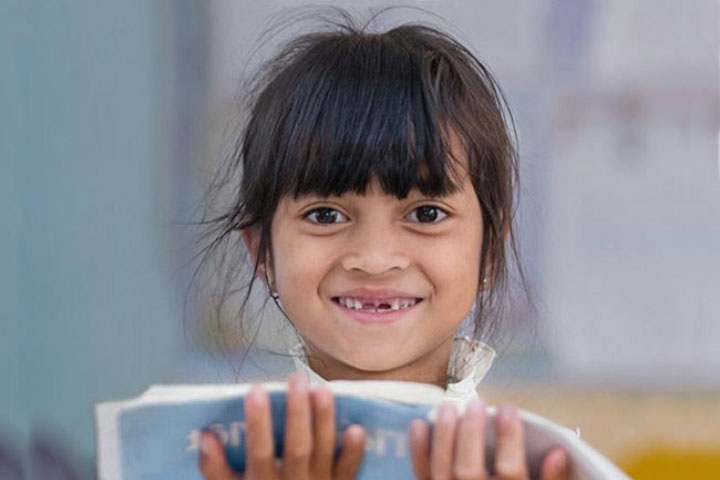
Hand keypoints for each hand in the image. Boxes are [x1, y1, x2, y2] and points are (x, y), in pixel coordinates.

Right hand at [198, 373, 365, 479]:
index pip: (260, 453)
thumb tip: (205, 436)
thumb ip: (215, 469)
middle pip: (297, 448)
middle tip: (297, 378)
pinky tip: (355, 428)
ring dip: (324, 421)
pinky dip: (353, 453)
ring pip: (323, 452)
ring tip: (321, 389)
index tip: (256, 389)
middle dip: (298, 413)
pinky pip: (348, 472)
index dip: (258, 423)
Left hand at [410, 399, 568, 479]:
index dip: (510, 438)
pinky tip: (419, 423)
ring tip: (448, 407)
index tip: (508, 407)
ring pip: (443, 471)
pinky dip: (419, 451)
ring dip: (443, 436)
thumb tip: (559, 451)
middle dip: (471, 433)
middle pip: (470, 469)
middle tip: (475, 403)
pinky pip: (422, 475)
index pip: (510, 470)